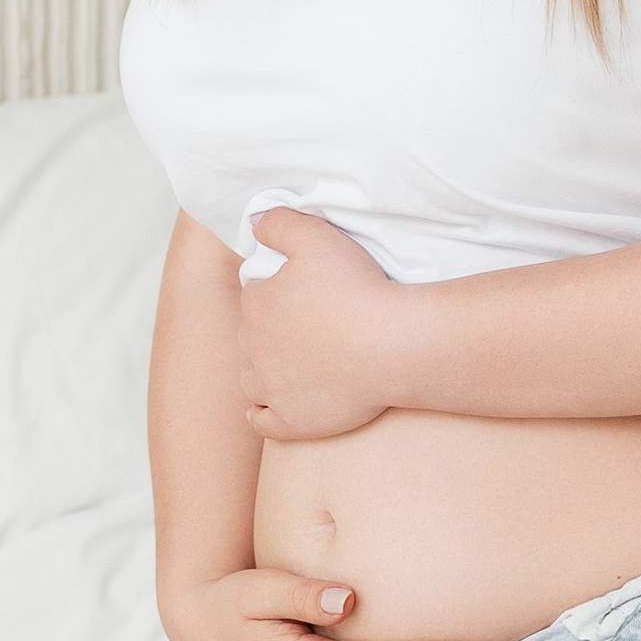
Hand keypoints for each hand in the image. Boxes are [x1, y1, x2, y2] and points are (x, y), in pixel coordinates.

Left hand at [235, 210, 411, 440]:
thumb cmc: (357, 288)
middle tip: (308, 326)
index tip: (305, 293)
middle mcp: (254, 348)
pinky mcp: (292, 420)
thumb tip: (253, 220)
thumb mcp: (316, 237)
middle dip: (271, 330)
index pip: (256, 295)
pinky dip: (263, 413)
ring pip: (251, 379)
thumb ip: (278, 223)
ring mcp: (272, 388)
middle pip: (252, 336)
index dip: (278, 291)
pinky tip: (273, 406)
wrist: (389, 344)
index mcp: (257, 304)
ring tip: (289, 365)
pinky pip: (263, 420)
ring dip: (263, 371)